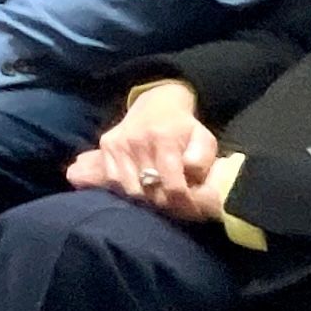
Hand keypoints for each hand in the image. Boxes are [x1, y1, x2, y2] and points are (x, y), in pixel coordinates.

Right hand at [79, 81, 223, 217]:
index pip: (172, 186)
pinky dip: (127, 189)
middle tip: (174, 204)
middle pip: (150, 192)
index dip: (183, 203)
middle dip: (165, 203)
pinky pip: (113, 182)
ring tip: (157, 193)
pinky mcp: (107, 145)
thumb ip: (202, 159)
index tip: (190, 208)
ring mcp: (119, 144)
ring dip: (145, 198)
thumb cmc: (184, 127)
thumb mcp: (203, 138)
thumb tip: (188, 173)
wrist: (157, 103)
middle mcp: (137, 141)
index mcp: (165, 139)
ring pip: (131, 190)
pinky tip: (140, 184)